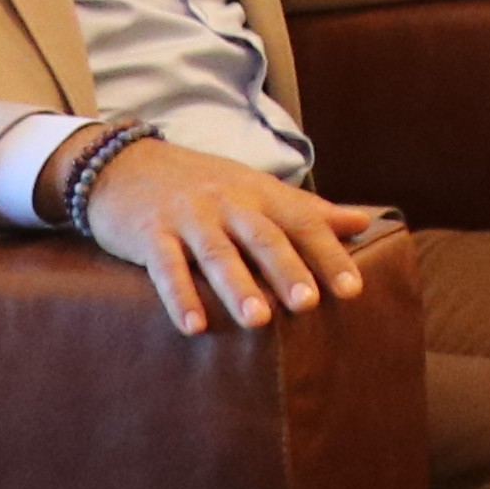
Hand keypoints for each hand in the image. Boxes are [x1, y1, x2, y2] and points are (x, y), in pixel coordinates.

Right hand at [76, 137, 395, 337]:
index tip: (352, 290)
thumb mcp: (258, 189)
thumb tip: (363, 221)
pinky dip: (179, 296)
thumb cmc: (204, 185)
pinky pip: (166, 266)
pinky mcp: (149, 233)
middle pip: (263, 238)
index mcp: (261, 194)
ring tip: (257, 320)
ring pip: (217, 253)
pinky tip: (193, 325)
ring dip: (237, 287)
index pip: (303, 223)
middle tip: (308, 305)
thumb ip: (309, 210)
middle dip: (287, 271)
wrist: (125, 163)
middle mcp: (228, 203)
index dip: (328, 255)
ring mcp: (188, 217)